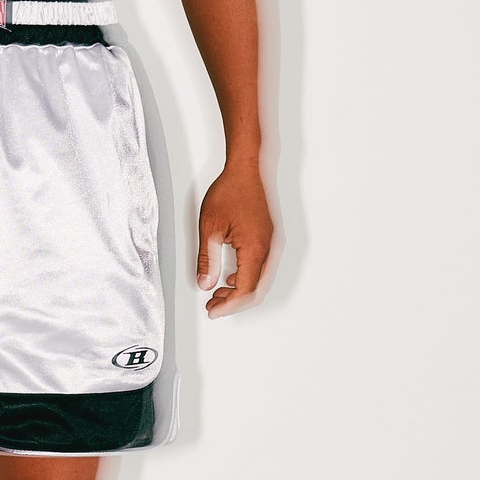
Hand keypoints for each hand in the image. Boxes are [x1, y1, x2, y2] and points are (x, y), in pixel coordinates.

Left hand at [196, 161, 274, 314]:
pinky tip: (231, 277)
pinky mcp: (271, 239)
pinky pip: (264, 268)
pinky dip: (248, 278)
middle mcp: (269, 249)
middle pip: (256, 291)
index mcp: (255, 249)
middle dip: (234, 303)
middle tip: (213, 306)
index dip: (227, 306)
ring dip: (241, 292)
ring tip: (218, 293)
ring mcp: (273, 244)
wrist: (248, 169)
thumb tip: (206, 284)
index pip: (244, 291)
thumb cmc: (231, 191)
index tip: (211, 310)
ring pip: (261, 281)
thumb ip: (208, 260)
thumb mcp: (210, 227)